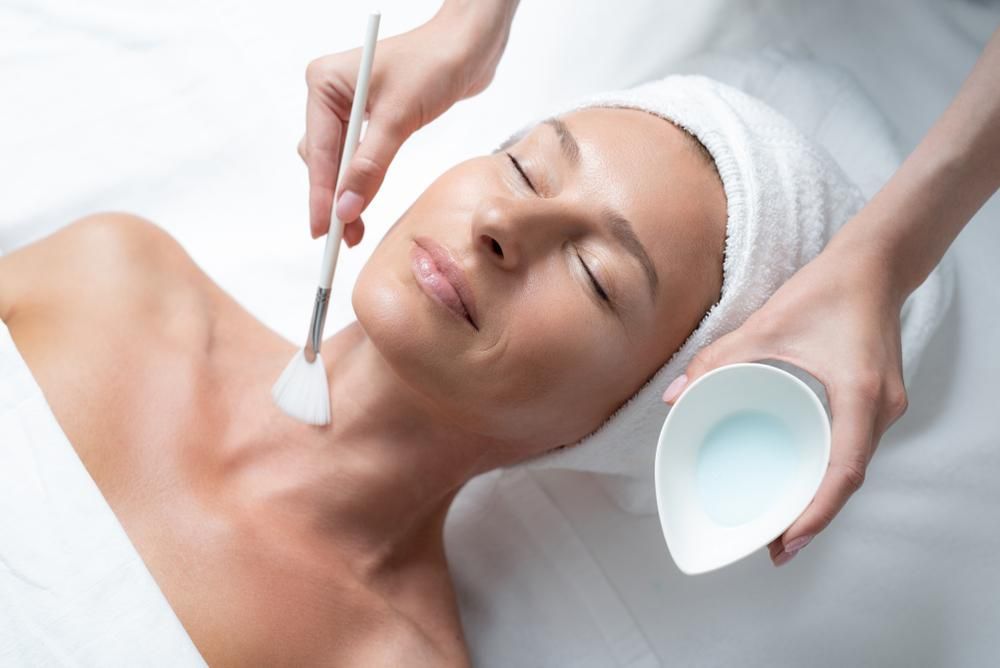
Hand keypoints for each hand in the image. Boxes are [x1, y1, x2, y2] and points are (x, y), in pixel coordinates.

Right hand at [300, 7, 511, 241]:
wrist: (469, 46)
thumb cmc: (435, 64)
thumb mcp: (399, 118)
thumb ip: (370, 166)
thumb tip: (347, 209)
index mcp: (324, 83)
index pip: (319, 150)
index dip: (321, 194)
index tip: (322, 230)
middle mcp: (331, 94)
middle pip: (322, 159)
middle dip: (333, 198)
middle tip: (342, 237)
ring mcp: (350, 106)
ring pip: (338, 162)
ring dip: (347, 193)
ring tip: (355, 230)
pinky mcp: (372, 118)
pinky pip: (357, 157)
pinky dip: (361, 181)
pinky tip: (363, 204)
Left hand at [662, 234, 910, 566]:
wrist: (874, 264)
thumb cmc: (827, 290)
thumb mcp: (765, 326)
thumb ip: (716, 361)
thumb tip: (674, 397)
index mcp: (859, 393)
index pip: (844, 470)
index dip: (817, 512)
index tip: (789, 541)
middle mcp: (881, 408)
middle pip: (849, 478)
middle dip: (815, 518)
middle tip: (777, 547)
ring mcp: (886, 406)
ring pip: (854, 466)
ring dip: (823, 498)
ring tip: (787, 524)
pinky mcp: (879, 400)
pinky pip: (855, 447)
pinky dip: (830, 471)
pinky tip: (805, 480)